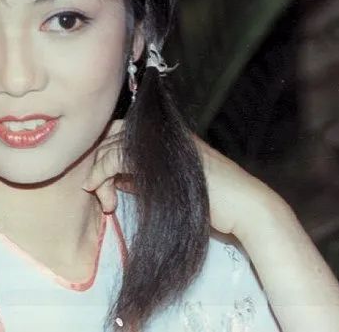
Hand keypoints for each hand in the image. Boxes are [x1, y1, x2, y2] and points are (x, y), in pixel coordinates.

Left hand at [81, 120, 282, 239]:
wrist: (243, 207)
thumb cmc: (211, 205)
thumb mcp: (167, 190)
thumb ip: (142, 179)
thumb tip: (118, 179)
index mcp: (164, 137)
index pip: (121, 132)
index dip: (104, 153)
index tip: (98, 184)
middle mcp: (162, 133)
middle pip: (112, 134)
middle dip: (97, 163)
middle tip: (95, 192)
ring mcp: (162, 140)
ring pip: (111, 145)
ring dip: (98, 172)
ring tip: (102, 198)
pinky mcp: (161, 153)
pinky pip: (117, 155)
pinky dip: (102, 172)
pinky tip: (102, 191)